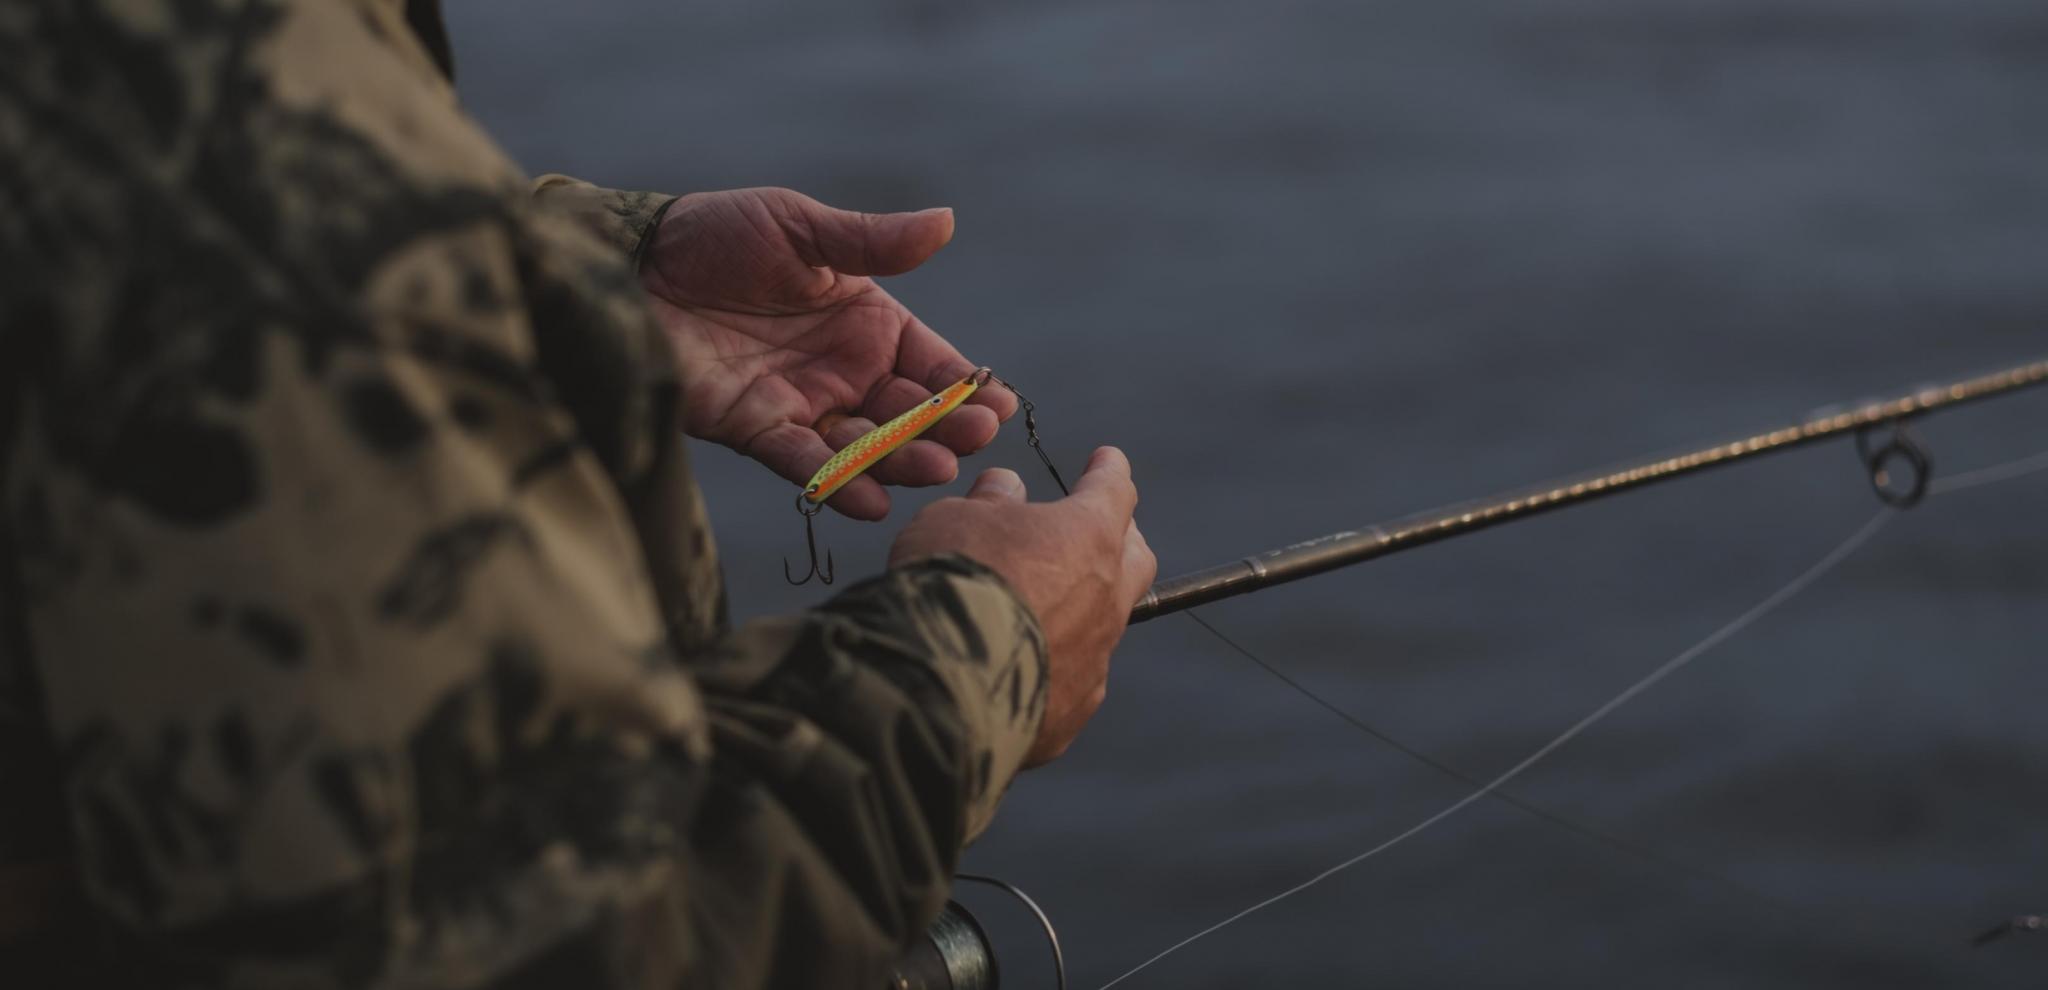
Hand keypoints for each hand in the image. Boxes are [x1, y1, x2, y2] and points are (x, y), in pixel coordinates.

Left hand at [639, 187, 1017, 519]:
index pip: (930, 362)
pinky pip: (805, 464)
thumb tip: (944, 221)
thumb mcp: (801, 229)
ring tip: (931, 468)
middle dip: (942, 429)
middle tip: (971, 441)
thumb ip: (870, 241)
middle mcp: (843, 370)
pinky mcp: (755, 430)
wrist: (632, 265)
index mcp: (865, 321)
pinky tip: (869, 500)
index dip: (964, 385)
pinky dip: (835, 483)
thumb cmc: (717, 235)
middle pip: (907, 411)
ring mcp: (803, 404)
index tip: (997, 404)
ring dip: (900, 460)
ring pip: (865, 444)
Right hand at [888, 448, 1157, 765]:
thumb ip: (989, 503)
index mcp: (1088, 535)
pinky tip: (1029, 664)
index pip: (1113, 490)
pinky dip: (1057, 663)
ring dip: (1083, 607)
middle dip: (1120, 538)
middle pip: (1134, 558)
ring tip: (1052, 601)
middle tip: (1099, 529)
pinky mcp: (1072, 710)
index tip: (1107, 460)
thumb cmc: (952, 581)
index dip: (1108, 471)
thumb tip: (1005, 490)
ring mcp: (1094, 659)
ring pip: (1106, 624)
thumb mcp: (956, 518)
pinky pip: (1075, 678)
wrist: (942, 682)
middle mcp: (1106, 597)